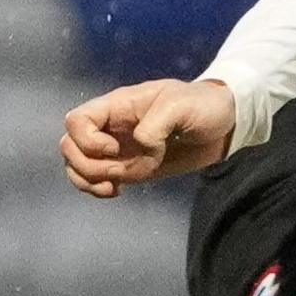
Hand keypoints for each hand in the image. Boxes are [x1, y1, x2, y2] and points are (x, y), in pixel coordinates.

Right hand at [60, 78, 234, 197]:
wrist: (225, 124)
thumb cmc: (204, 105)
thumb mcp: (182, 105)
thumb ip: (155, 126)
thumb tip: (140, 148)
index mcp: (118, 106)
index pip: (76, 121)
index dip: (87, 140)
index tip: (116, 148)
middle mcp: (111, 127)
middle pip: (70, 147)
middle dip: (89, 166)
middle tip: (120, 172)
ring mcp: (117, 148)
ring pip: (77, 166)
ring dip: (89, 181)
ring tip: (116, 186)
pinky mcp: (128, 166)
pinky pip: (96, 180)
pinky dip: (98, 189)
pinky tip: (118, 191)